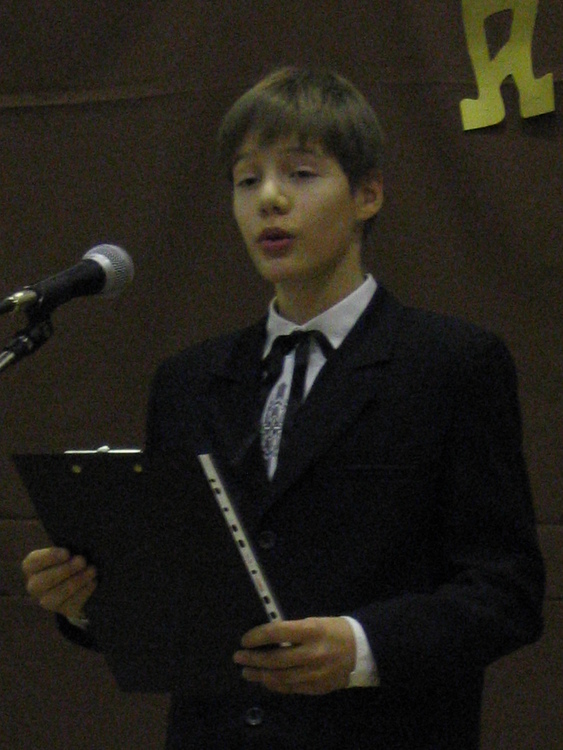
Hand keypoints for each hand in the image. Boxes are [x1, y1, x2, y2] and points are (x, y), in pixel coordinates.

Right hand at [22, 547, 96, 619]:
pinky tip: (93, 582)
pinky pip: (71, 605)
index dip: (49, 558)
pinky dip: (84, 592)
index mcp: (32, 567)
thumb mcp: (68, 550)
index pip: (32, 562)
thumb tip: (78, 548)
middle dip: (64, 571)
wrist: (83, 580)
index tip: (67, 553)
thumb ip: (69, 548)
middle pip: (42, 582)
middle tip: (82, 561)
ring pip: (55, 597)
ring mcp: (47, 601)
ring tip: (91, 571)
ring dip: (75, 582)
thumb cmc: (72, 558)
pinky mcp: (65, 610)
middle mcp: (35, 586)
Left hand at [233, 616, 355, 694]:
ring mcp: (314, 674)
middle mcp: (312, 653)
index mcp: (311, 631)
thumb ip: (292, 631)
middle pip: (275, 659)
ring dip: (259, 675)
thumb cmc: (334, 630)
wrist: (361, 650)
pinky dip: (274, 684)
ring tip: (246, 672)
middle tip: (238, 657)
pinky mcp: (316, 688)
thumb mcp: (314, 622)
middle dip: (253, 659)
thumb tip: (265, 638)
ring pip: (279, 677)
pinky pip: (290, 688)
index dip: (257, 636)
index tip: (244, 639)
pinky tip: (265, 680)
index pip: (277, 632)